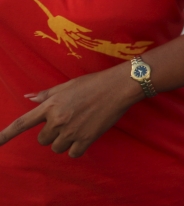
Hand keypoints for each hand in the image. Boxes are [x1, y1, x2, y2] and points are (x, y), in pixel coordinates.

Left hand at [0, 64, 141, 157]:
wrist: (118, 87)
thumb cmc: (93, 83)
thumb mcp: (67, 85)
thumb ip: (46, 95)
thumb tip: (28, 97)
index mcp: (51, 105)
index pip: (22, 123)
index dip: (6, 135)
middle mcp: (58, 120)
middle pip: (43, 139)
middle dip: (52, 134)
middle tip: (67, 122)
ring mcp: (72, 130)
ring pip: (57, 148)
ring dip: (65, 142)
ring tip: (78, 127)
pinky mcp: (86, 138)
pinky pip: (73, 153)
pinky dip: (78, 148)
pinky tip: (85, 136)